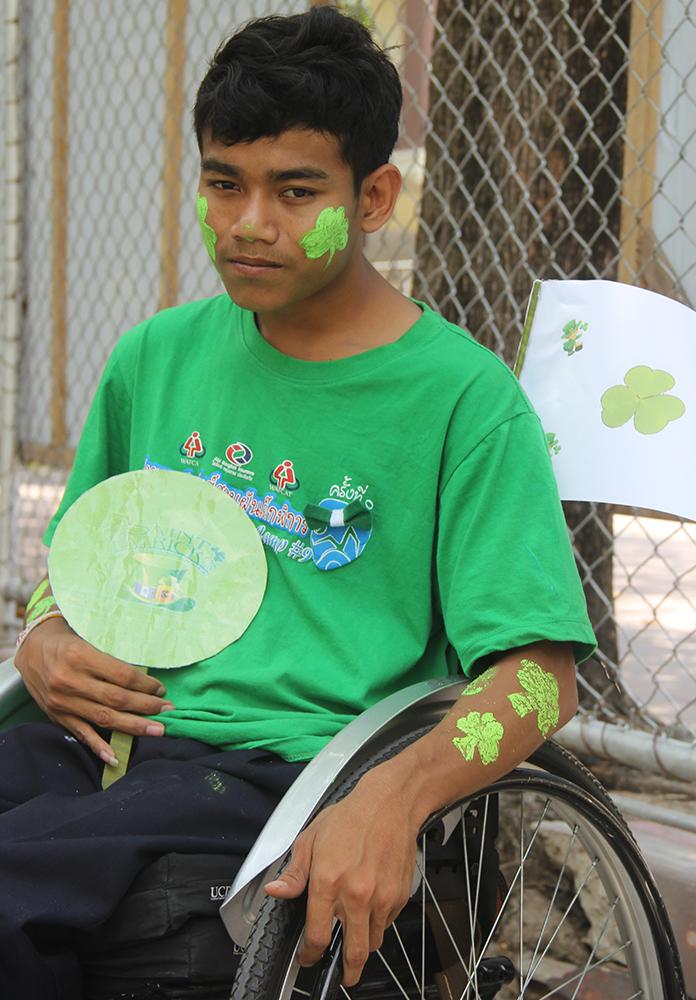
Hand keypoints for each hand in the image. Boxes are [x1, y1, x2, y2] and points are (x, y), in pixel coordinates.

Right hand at [14, 616, 173, 763]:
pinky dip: (99, 747)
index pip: (122, 675)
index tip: (161, 689)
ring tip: (157, 730)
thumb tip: (147, 671)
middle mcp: (69, 680)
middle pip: (116, 699)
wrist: (31, 648)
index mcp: (79, 655)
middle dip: (146, 707)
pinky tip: (116, 757)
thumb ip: (113, 654)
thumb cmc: (68, 638)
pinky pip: (81, 733)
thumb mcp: (89, 635)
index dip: (145, 685)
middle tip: (168, 711)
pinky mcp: (57, 715)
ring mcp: (62, 701)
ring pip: (103, 718)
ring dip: (133, 726)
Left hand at [264, 764, 419, 986]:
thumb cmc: (350, 817)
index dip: (309, 955)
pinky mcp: (400, 895)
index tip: (308, 957)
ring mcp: (381, 897)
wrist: (389, 803)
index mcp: (328, 882)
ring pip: (373, 942)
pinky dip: (379, 924)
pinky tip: (371, 908)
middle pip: (353, 953)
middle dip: (346, 972)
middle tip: (343, 975)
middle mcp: (356, 894)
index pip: (316, 936)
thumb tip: (276, 892)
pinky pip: (388, 923)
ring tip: (356, 941)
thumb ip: (294, 874)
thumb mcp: (310, 839)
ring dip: (363, 947)